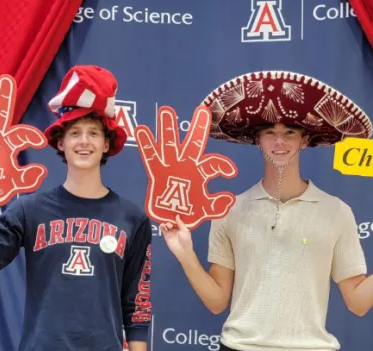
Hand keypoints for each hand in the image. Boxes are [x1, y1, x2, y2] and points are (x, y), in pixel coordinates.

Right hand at [0, 75, 47, 204]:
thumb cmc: (2, 185)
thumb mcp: (19, 183)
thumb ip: (30, 178)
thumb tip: (42, 170)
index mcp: (10, 144)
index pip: (22, 134)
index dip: (31, 137)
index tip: (41, 143)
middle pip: (0, 113)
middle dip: (4, 96)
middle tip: (6, 78)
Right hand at [135, 105, 237, 229]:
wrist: (171, 217)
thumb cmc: (189, 209)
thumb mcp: (206, 209)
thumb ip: (217, 205)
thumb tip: (230, 198)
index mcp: (200, 171)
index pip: (214, 164)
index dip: (223, 167)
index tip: (231, 173)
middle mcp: (186, 164)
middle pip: (193, 142)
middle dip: (198, 127)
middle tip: (202, 110)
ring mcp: (171, 165)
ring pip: (170, 143)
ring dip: (167, 128)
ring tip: (165, 111)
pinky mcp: (157, 170)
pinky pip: (150, 155)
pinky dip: (146, 143)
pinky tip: (141, 129)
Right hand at [159, 214, 193, 260]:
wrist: (182, 250)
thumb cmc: (186, 240)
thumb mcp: (185, 230)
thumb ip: (180, 223)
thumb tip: (177, 215)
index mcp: (181, 227)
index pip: (177, 220)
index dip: (175, 216)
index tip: (172, 210)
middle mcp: (175, 229)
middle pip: (171, 222)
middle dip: (170, 219)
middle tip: (170, 219)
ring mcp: (170, 232)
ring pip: (166, 225)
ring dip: (166, 223)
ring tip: (168, 225)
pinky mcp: (166, 236)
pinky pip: (163, 230)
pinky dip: (162, 227)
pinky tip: (162, 225)